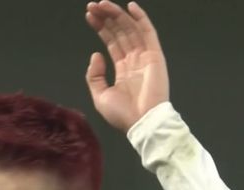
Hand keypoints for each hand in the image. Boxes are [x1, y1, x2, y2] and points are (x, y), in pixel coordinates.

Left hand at [84, 1, 168, 131]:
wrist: (141, 123)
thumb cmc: (122, 114)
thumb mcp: (100, 95)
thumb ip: (94, 75)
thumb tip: (96, 53)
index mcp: (123, 70)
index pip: (111, 43)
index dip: (100, 29)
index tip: (89, 16)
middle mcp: (134, 61)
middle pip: (119, 33)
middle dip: (106, 18)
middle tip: (93, 5)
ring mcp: (145, 57)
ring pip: (130, 29)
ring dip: (117, 15)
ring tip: (102, 4)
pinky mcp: (155, 56)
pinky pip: (148, 33)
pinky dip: (140, 18)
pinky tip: (130, 7)